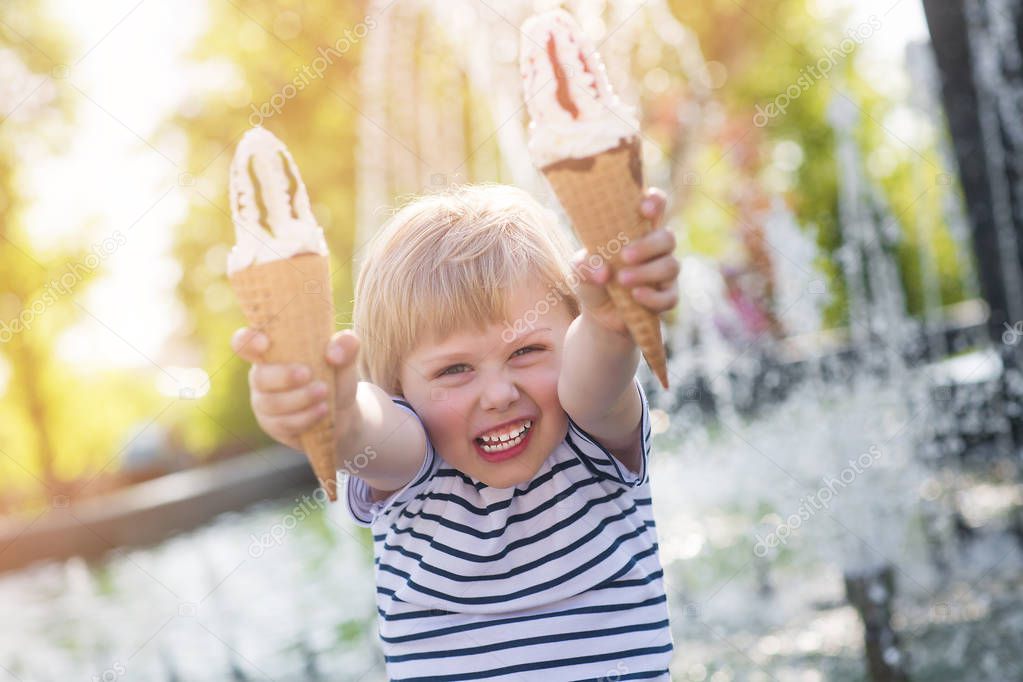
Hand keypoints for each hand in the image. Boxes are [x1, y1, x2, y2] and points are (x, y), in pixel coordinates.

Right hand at [230, 327, 361, 450]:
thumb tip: (334, 352)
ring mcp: (265, 403)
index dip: (248, 341)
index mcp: (272, 352)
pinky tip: (322, 410)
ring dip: (300, 398)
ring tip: (324, 392)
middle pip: (259, 376)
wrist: (343, 412)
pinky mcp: (273, 425)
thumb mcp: (345, 359)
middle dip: (284, 376)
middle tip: (308, 374)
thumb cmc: (335, 376)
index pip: (245, 343)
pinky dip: (305, 416)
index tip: (265, 343)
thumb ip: (346, 345)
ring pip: (272, 403)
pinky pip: (283, 423)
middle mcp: (262, 376)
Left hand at [570, 187, 679, 335]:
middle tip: (624, 256)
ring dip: (646, 273)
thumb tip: (603, 272)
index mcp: (637, 231)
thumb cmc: (592, 280)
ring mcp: (664, 272)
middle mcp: (656, 248)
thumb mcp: (579, 270)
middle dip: (647, 246)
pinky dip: (653, 297)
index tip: (644, 208)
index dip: (655, 202)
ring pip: (670, 266)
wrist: (598, 315)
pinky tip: (636, 297)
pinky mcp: (667, 296)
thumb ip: (584, 265)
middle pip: (667, 237)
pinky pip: (669, 296)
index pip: (655, 207)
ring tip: (622, 281)